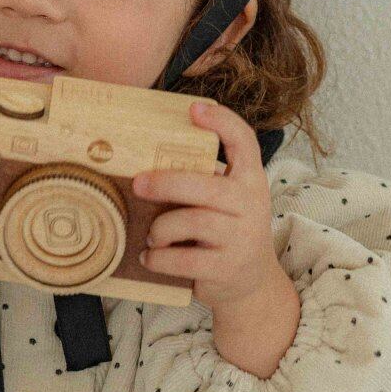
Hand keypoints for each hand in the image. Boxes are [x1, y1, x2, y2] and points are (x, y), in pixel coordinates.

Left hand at [131, 99, 283, 315]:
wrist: (252, 283)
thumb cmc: (226, 231)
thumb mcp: (226, 200)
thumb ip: (202, 180)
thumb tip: (144, 159)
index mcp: (250, 179)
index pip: (244, 141)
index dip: (222, 122)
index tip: (194, 109)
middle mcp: (251, 204)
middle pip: (204, 186)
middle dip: (165, 183)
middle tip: (138, 184)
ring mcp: (241, 237)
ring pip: (190, 222)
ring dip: (160, 229)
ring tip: (152, 236)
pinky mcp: (226, 267)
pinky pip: (183, 259)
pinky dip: (159, 258)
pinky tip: (150, 257)